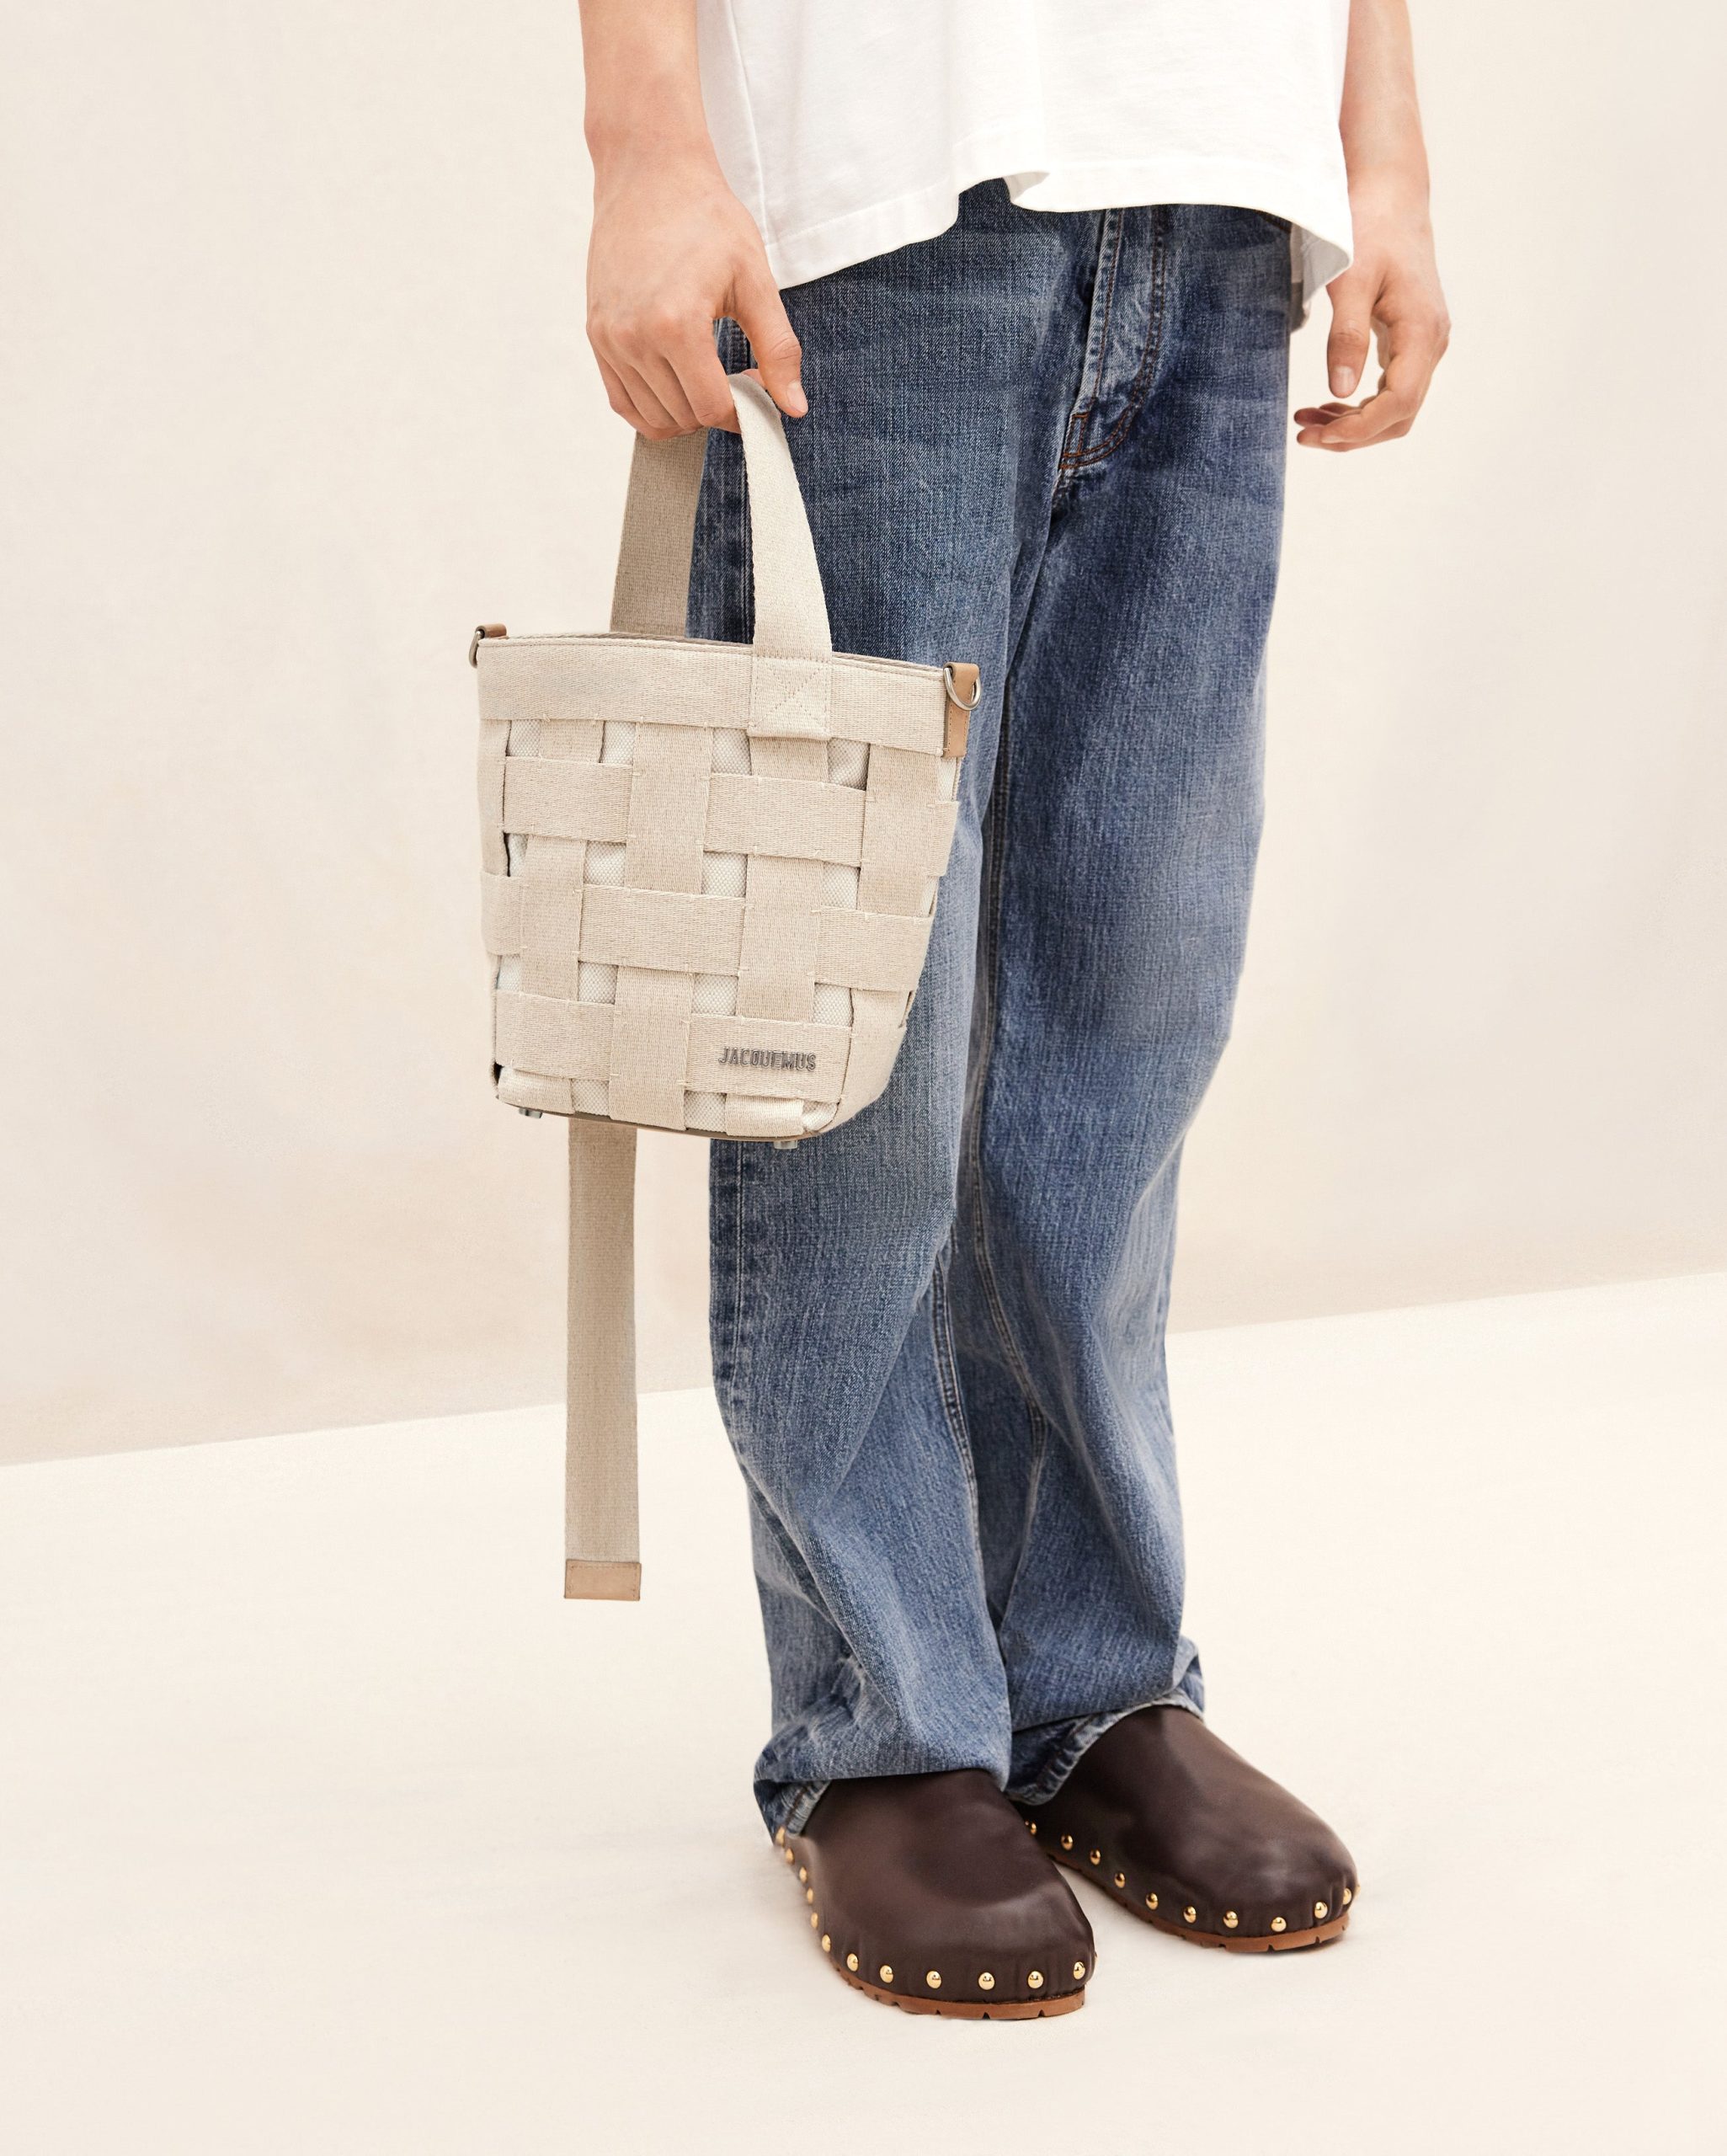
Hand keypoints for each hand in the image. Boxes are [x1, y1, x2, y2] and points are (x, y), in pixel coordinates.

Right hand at [586, 150, 805, 439]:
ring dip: (687, 412)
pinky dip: (653, 409)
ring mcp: (609, 338)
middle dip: (718, 409)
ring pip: (652, 418)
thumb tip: (793, 408)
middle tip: (737, 375)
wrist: (649, 173)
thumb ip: (778, 349)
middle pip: (683, 416)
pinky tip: (678, 384)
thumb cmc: (707, 218)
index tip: (757, 385)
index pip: (711, 409)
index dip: (742, 410)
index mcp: (676, 324)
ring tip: (708, 374)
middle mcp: (634, 337)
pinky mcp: (596, 334)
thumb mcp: (754, 280)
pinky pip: (622, 402)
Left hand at [1294, 182, 1449, 452]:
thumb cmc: (1369, 228)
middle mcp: (1431, 343)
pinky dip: (1360, 405)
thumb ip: (1347, 336)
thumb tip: (1341, 390)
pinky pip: (1391, 388)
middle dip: (1353, 434)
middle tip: (1303, 436)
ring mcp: (1424, 344)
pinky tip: (1326, 404)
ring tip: (1307, 425)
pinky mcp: (1411, 341)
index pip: (1398, 403)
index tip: (1317, 435)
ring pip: (1396, 408)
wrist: (1391, 195)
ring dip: (1354, 425)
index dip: (1359, 429)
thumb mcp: (1350, 279)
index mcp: (1422, 330)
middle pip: (1399, 416)